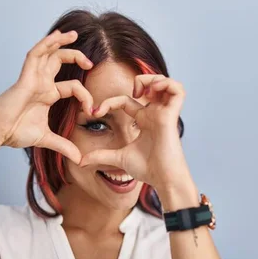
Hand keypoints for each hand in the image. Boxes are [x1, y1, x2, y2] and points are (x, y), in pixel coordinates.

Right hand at [0, 29, 93, 163]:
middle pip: (59, 61)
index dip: (85, 95)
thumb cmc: (14, 132)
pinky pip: (35, 55)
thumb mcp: (46, 139)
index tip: (91, 111)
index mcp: (47, 94)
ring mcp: (33, 78)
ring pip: (48, 53)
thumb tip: (79, 159)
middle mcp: (41, 83)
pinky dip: (45, 44)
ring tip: (73, 34)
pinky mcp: (25, 78)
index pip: (72, 86)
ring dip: (60, 42)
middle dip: (76, 56)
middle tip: (91, 62)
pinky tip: (55, 37)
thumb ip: (64, 146)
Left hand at [79, 75, 191, 190]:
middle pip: (150, 84)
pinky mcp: (172, 115)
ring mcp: (164, 113)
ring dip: (152, 79)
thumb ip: (100, 156)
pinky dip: (166, 84)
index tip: (94, 112)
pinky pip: (177, 90)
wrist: (162, 179)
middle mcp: (154, 114)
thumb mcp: (118, 158)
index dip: (109, 102)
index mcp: (143, 121)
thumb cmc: (147, 169)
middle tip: (129, 93)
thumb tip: (80, 161)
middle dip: (139, 80)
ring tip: (142, 90)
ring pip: (165, 82)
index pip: (125, 100)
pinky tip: (152, 91)